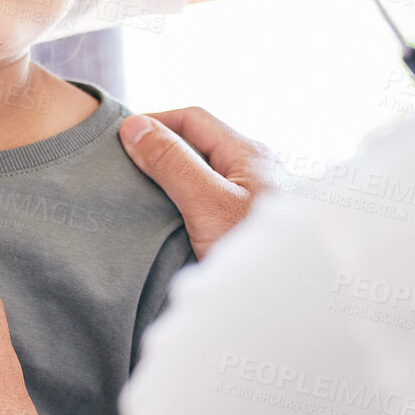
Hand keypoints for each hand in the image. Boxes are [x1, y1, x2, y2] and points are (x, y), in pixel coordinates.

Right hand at [119, 107, 286, 258]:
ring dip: (170, 178)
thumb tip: (133, 127)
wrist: (295, 295)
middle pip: (198, 144)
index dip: (155, 122)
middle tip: (124, 167)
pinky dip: (183, 202)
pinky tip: (168, 221)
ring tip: (139, 194)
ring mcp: (253, 197)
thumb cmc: (257, 250)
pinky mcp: (247, 224)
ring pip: (203, 174)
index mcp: (248, 153)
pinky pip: (209, 200)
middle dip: (160, 150)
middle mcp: (254, 170)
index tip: (119, 140)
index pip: (192, 119)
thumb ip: (171, 163)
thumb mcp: (206, 202)